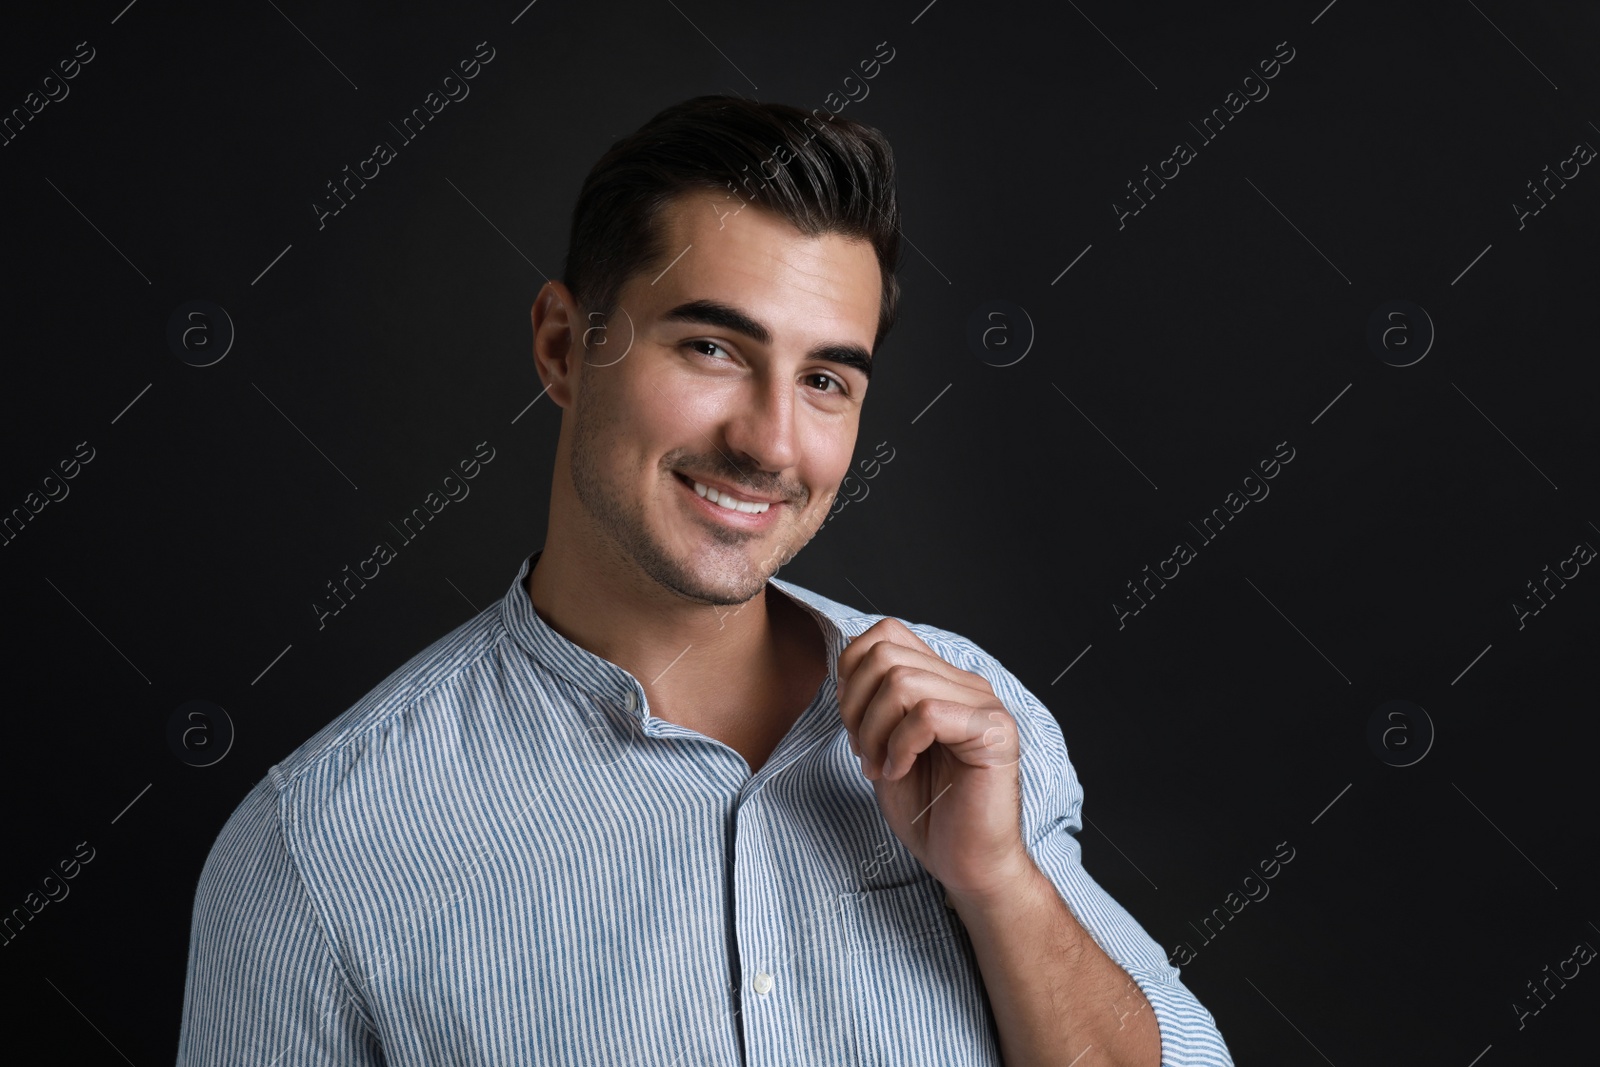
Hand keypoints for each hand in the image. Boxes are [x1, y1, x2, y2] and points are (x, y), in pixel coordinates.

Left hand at [836, 617, 1031, 898]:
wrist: (967, 864)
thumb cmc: (928, 812)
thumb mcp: (883, 748)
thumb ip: (872, 706)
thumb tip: (844, 671)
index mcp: (942, 682)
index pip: (887, 633)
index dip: (852, 671)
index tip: (851, 723)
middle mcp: (966, 685)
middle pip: (886, 654)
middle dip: (856, 705)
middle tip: (861, 752)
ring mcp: (984, 705)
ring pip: (903, 681)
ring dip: (874, 730)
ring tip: (879, 766)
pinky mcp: (993, 732)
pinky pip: (927, 714)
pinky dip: (899, 746)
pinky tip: (900, 772)